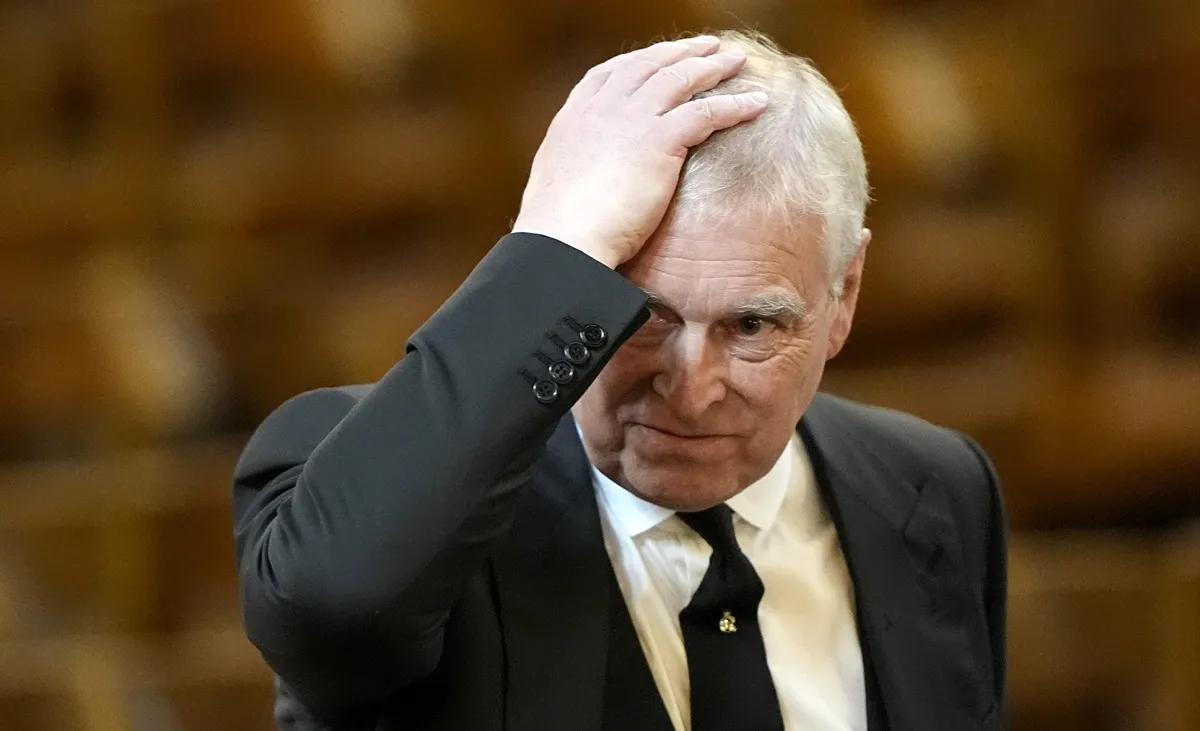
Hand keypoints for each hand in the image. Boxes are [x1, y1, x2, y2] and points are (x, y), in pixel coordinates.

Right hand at [512, 36, 767, 267]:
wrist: (564, 240)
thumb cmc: (560, 232)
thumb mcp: (558, 190)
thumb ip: (576, 173)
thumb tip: (584, 186)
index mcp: (573, 119)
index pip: (607, 75)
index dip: (636, 64)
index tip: (655, 60)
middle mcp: (601, 109)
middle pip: (647, 65)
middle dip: (679, 52)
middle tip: (706, 47)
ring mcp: (630, 119)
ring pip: (679, 79)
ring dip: (712, 67)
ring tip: (737, 60)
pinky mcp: (659, 139)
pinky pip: (706, 112)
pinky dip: (734, 104)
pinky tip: (757, 103)